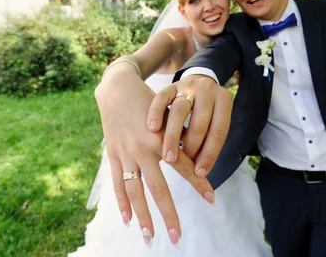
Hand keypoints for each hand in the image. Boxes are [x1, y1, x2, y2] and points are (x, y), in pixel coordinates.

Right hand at [95, 68, 214, 245]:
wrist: (118, 88)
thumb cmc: (149, 101)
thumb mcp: (168, 114)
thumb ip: (180, 137)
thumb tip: (197, 159)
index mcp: (161, 138)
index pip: (184, 166)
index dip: (199, 183)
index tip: (212, 199)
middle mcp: (143, 149)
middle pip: (158, 189)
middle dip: (168, 214)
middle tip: (176, 237)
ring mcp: (126, 154)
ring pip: (135, 192)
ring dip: (143, 216)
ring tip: (149, 237)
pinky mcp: (113, 155)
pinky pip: (118, 183)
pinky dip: (122, 202)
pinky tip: (128, 220)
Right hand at [147, 74, 232, 177]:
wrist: (197, 81)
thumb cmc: (207, 111)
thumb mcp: (214, 120)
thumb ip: (208, 141)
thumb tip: (200, 173)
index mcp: (224, 100)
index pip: (219, 131)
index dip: (210, 155)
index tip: (201, 173)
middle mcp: (207, 89)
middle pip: (199, 123)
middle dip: (192, 148)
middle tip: (183, 167)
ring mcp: (187, 86)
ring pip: (179, 112)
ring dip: (173, 137)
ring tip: (169, 158)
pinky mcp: (169, 86)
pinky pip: (161, 98)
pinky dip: (156, 113)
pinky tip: (153, 129)